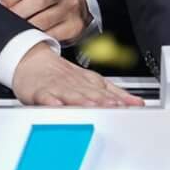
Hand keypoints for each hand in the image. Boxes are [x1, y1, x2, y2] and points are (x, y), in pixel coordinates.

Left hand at [0, 0, 86, 41]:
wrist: (78, 1)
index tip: (2, 5)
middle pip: (38, 1)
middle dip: (17, 12)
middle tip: (5, 19)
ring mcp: (72, 7)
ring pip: (44, 20)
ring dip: (25, 26)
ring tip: (14, 29)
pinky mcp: (75, 26)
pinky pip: (52, 35)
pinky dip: (38, 37)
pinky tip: (29, 37)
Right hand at [8, 41, 141, 107]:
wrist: (31, 60)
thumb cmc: (62, 75)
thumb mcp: (90, 81)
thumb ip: (115, 94)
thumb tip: (137, 102)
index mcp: (89, 82)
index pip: (106, 91)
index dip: (117, 99)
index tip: (129, 107)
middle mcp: (76, 83)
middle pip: (91, 93)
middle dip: (103, 101)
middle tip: (115, 108)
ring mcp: (58, 87)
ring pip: (71, 94)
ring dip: (82, 100)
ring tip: (92, 107)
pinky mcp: (40, 92)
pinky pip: (46, 97)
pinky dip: (51, 101)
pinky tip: (56, 106)